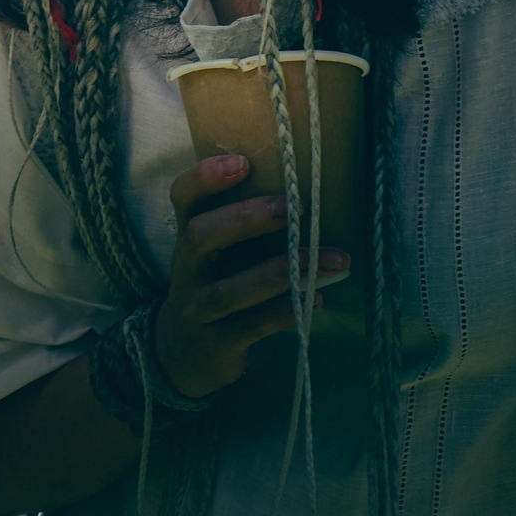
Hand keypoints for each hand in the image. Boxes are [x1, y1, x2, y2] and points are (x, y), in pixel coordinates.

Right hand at [152, 153, 349, 401]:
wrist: (182, 353)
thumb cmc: (216, 287)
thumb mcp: (218, 255)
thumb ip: (246, 230)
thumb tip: (317, 198)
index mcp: (189, 238)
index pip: (183, 198)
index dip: (205, 178)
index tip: (242, 162)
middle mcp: (187, 269)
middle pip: (201, 237)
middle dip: (247, 219)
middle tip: (295, 207)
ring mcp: (196, 308)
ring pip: (230, 290)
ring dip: (283, 272)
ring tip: (333, 260)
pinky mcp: (215, 343)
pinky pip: (250, 326)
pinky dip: (285, 313)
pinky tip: (317, 301)